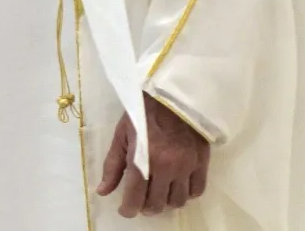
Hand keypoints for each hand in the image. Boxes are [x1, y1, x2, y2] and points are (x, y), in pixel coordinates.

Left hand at [96, 93, 210, 216]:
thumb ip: (112, 166)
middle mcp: (165, 167)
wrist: (171, 94)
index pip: (135, 197)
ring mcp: (186, 166)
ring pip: (177, 201)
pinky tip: (177, 186)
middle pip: (157, 204)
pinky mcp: (202, 162)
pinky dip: (186, 194)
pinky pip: (197, 191)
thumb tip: (103, 191)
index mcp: (142, 159)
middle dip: (145, 207)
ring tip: (158, 192)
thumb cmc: (142, 113)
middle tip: (141, 200)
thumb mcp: (121, 136)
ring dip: (165, 202)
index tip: (125, 210)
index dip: (128, 209)